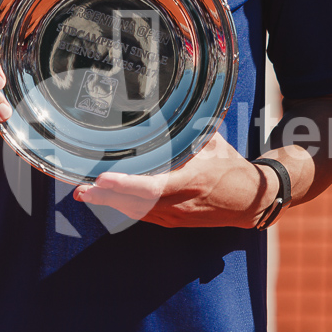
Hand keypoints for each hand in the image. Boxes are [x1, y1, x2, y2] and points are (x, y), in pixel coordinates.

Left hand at [72, 133, 272, 227]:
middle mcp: (179, 203)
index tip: (104, 178)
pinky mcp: (174, 221)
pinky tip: (108, 200)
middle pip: (136, 204)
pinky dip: (124, 208)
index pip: (152, 187)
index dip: (126, 185)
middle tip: (81, 190)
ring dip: (110, 204)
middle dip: (107, 198)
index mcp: (191, 181)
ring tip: (86, 195)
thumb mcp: (212, 143)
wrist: (250, 201)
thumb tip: (172, 109)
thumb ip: (189, 130)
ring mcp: (175, 216)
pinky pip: (144, 215)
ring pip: (136, 212)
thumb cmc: (231, 169)